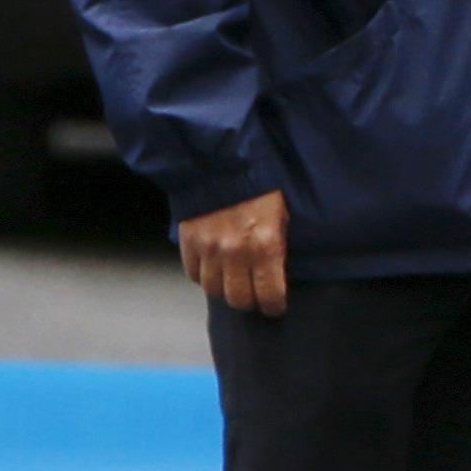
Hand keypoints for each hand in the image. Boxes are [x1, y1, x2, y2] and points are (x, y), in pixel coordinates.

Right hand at [178, 189, 288, 316]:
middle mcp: (236, 252)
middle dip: (249, 302)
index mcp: (265, 245)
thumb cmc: (257, 187)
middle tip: (254, 297)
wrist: (220, 163)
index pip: (270, 295)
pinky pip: (194, 274)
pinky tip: (213, 269)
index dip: (274, 306)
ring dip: (225, 290)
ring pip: (214, 291)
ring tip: (233, 283)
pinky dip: (203, 276)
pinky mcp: (189, 243)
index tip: (275, 307)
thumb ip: (277, 247)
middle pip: (239, 300)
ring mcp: (209, 249)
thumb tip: (276, 273)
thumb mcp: (281, 216)